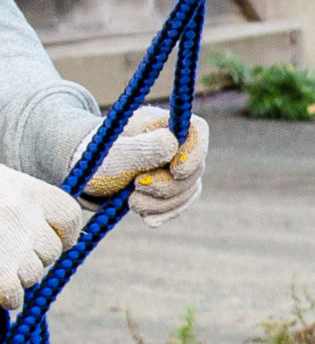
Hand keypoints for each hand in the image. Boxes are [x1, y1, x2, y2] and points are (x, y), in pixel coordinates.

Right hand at [0, 163, 83, 315]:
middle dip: (30, 254)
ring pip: (34, 274)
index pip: (69, 218)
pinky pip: (14, 295)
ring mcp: (8, 244)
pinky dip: (7, 296)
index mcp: (29, 191)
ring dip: (17, 275)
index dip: (58, 231)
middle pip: (50, 250)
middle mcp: (22, 217)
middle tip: (1, 245)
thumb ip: (30, 212)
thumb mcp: (2, 191)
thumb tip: (67, 244)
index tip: (39, 231)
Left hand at [74, 104, 207, 225]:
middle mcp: (177, 145)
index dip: (194, 152)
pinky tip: (147, 219)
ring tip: (131, 202)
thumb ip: (140, 147)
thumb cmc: (95, 156)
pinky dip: (163, 213)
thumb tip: (172, 143)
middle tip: (135, 187)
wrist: (87, 173)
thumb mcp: (112, 152)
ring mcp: (178, 168)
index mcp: (163, 124)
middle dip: (166, 185)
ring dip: (161, 202)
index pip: (197, 131)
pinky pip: (180, 205)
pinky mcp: (173, 189)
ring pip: (188, 190)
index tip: (175, 170)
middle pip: (194, 167)